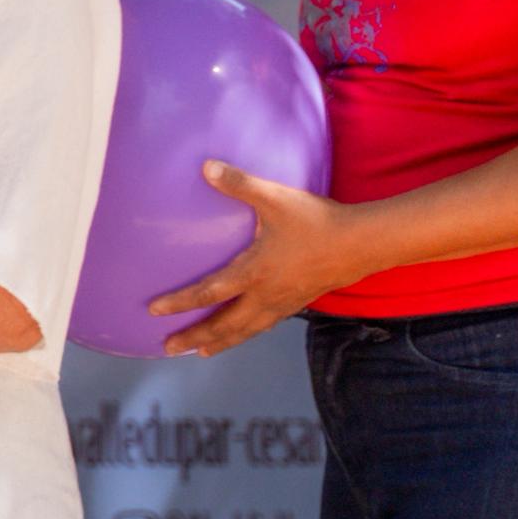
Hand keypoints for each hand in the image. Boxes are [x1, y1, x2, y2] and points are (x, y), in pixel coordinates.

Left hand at [144, 163, 372, 356]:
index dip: (179, 302)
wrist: (363, 244)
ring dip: (221, 341)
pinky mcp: (299, 303)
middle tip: (167, 348)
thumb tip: (206, 166)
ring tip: (201, 352)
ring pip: (246, 330)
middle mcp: (266, 294)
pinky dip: (248, 333)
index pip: (209, 292)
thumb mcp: (276, 198)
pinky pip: (266, 325)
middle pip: (224, 324)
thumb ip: (240, 182)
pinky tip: (245, 331)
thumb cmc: (317, 221)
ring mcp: (284, 302)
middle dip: (194, 336)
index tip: (153, 311)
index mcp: (254, 272)